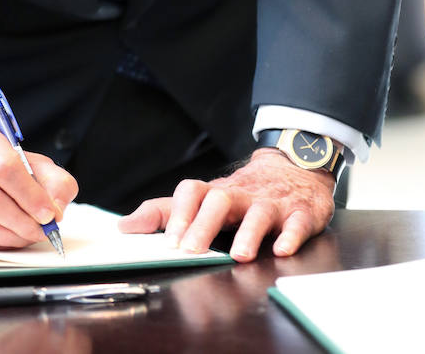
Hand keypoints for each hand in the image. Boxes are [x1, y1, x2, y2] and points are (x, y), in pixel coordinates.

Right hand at [0, 127, 77, 249]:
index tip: (49, 213)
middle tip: (42, 230)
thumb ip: (53, 180)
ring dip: (10, 237)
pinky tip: (7, 239)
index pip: (5, 167)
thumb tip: (58, 207)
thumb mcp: (28, 163)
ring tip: (28, 236)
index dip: (30, 194)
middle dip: (22, 221)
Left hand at [118, 148, 334, 261]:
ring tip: (239, 255)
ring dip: (248, 232)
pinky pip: (297, 222)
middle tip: (190, 252)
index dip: (178, 214)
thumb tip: (124, 227)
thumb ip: (164, 213)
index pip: (191, 192)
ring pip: (259, 212)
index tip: (167, 242)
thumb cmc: (241, 193)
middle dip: (204, 225)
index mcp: (215, 193)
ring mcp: (272, 203)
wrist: (293, 168)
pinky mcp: (300, 213)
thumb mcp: (203, 200)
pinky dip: (290, 235)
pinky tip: (282, 250)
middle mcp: (241, 195)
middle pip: (219, 200)